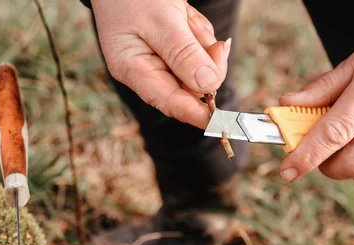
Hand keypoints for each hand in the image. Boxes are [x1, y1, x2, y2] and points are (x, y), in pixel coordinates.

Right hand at [91, 0, 230, 128]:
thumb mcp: (160, 20)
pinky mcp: (170, 46)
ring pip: (197, 65)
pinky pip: (197, 47)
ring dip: (202, 41)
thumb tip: (208, 86)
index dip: (196, 114)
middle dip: (207, 64)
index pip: (169, 102)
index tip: (221, 121)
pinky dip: (199, 31)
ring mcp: (158, 57)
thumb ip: (183, 53)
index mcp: (133, 69)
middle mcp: (145, 69)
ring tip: (185, 16)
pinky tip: (186, 15)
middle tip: (216, 45)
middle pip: (189, 85)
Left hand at [279, 29, 353, 192]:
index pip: (333, 134)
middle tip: (322, 152)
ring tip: (350, 148)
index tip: (287, 171)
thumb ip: (318, 90)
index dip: (306, 157)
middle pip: (352, 163)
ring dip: (351, 171)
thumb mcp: (352, 65)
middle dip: (327, 165)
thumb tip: (284, 105)